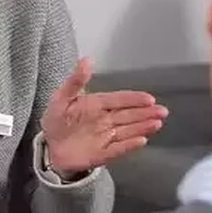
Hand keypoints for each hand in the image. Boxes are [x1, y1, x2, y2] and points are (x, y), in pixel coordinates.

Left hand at [40, 58, 165, 176]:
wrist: (49, 147)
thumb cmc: (57, 120)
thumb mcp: (61, 97)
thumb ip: (75, 80)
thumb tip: (87, 59)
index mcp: (97, 105)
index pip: (118, 100)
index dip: (134, 99)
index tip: (150, 98)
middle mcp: (105, 120)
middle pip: (128, 115)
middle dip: (146, 113)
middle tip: (162, 111)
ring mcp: (105, 137)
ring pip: (127, 131)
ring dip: (142, 127)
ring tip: (156, 123)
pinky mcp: (102, 154)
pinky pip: (117, 149)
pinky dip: (128, 145)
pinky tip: (141, 141)